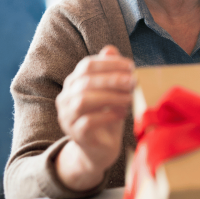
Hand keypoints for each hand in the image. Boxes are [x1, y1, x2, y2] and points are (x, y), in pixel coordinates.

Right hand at [55, 45, 134, 190]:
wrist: (100, 149)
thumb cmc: (108, 115)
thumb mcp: (113, 92)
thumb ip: (110, 72)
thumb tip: (110, 49)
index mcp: (74, 82)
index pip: (87, 65)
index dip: (110, 64)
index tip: (131, 66)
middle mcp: (65, 98)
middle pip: (85, 82)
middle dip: (112, 79)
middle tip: (133, 81)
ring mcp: (67, 117)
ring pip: (83, 101)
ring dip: (110, 97)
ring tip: (129, 98)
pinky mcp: (75, 134)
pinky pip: (88, 122)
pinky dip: (107, 116)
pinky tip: (122, 114)